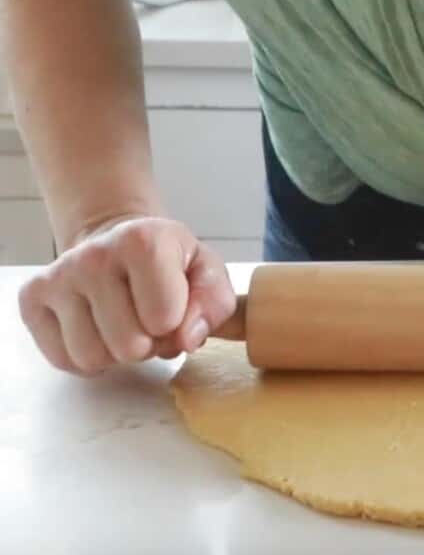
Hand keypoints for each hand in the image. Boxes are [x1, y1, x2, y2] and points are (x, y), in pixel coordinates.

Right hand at [18, 216, 235, 374]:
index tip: (174, 306)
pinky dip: (88, 358)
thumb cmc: (170, 263)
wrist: (119, 242)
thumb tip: (187, 338)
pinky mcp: (32, 297)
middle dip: (148, 344)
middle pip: (129, 346)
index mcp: (144, 240)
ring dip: (116, 354)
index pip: (165, 319)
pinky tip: (99, 329)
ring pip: (92, 357)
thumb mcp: (207, 273)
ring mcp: (58, 275)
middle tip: (149, 321)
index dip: (177, 325)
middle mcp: (94, 255)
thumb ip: (214, 305)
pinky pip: (64, 360)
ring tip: (126, 324)